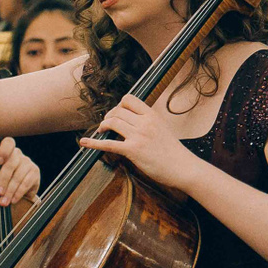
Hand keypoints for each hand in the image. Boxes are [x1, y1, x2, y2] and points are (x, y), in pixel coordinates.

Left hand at [0, 139, 41, 204]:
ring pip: (19, 176)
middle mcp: (19, 154)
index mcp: (7, 151)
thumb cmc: (0, 181)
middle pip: (12, 163)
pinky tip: (13, 199)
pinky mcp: (35, 172)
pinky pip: (26, 183)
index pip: (8, 143)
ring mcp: (28, 163)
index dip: (4, 150)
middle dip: (3, 180)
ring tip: (3, 201)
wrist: (13, 194)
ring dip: (10, 190)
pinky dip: (18, 193)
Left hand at [77, 97, 195, 192]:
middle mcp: (145, 122)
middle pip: (117, 110)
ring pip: (112, 122)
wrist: (183, 167)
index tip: (117, 114)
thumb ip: (147, 123)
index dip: (118, 105)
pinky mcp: (133, 151)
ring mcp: (139, 136)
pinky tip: (84, 142)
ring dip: (103, 126)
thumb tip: (131, 121)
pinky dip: (93, 143)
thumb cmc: (173, 152)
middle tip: (107, 125)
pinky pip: (108, 144)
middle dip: (108, 116)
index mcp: (152, 115)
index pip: (129, 99)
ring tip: (101, 132)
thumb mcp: (162, 129)